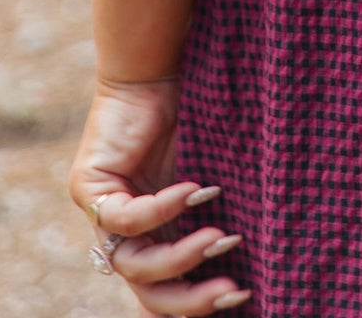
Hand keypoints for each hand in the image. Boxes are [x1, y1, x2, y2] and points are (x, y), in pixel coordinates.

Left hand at [70, 78, 249, 312]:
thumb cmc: (196, 112)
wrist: (159, 67)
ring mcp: (104, 214)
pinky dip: (163, 210)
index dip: (198, 303)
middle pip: (149, 292)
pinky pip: (125, 219)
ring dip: (182, 257)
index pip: (166, 291)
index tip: (244, 298)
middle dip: (192, 300)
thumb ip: (223, 209)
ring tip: (221, 237)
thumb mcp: (214, 172)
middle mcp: (127, 233)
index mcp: (156, 235)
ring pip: (134, 265)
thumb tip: (271, 247)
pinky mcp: (90, 189)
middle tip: (233, 291)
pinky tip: (197, 191)